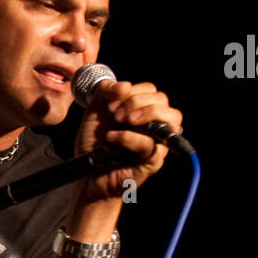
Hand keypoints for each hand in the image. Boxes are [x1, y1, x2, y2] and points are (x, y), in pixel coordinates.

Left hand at [74, 78, 183, 202]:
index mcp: (143, 111)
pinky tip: (112, 138)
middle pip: (163, 100)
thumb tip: (125, 85)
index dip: (131, 91)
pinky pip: (150, 144)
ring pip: (172, 118)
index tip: (111, 103)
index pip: (151, 90)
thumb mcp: (94, 109)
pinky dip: (129, 137)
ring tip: (120, 120)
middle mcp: (154, 125)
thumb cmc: (94, 142)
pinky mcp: (153, 161)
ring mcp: (157, 143)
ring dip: (145, 112)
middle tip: (115, 114)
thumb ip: (105, 90)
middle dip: (136, 100)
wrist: (86, 172)